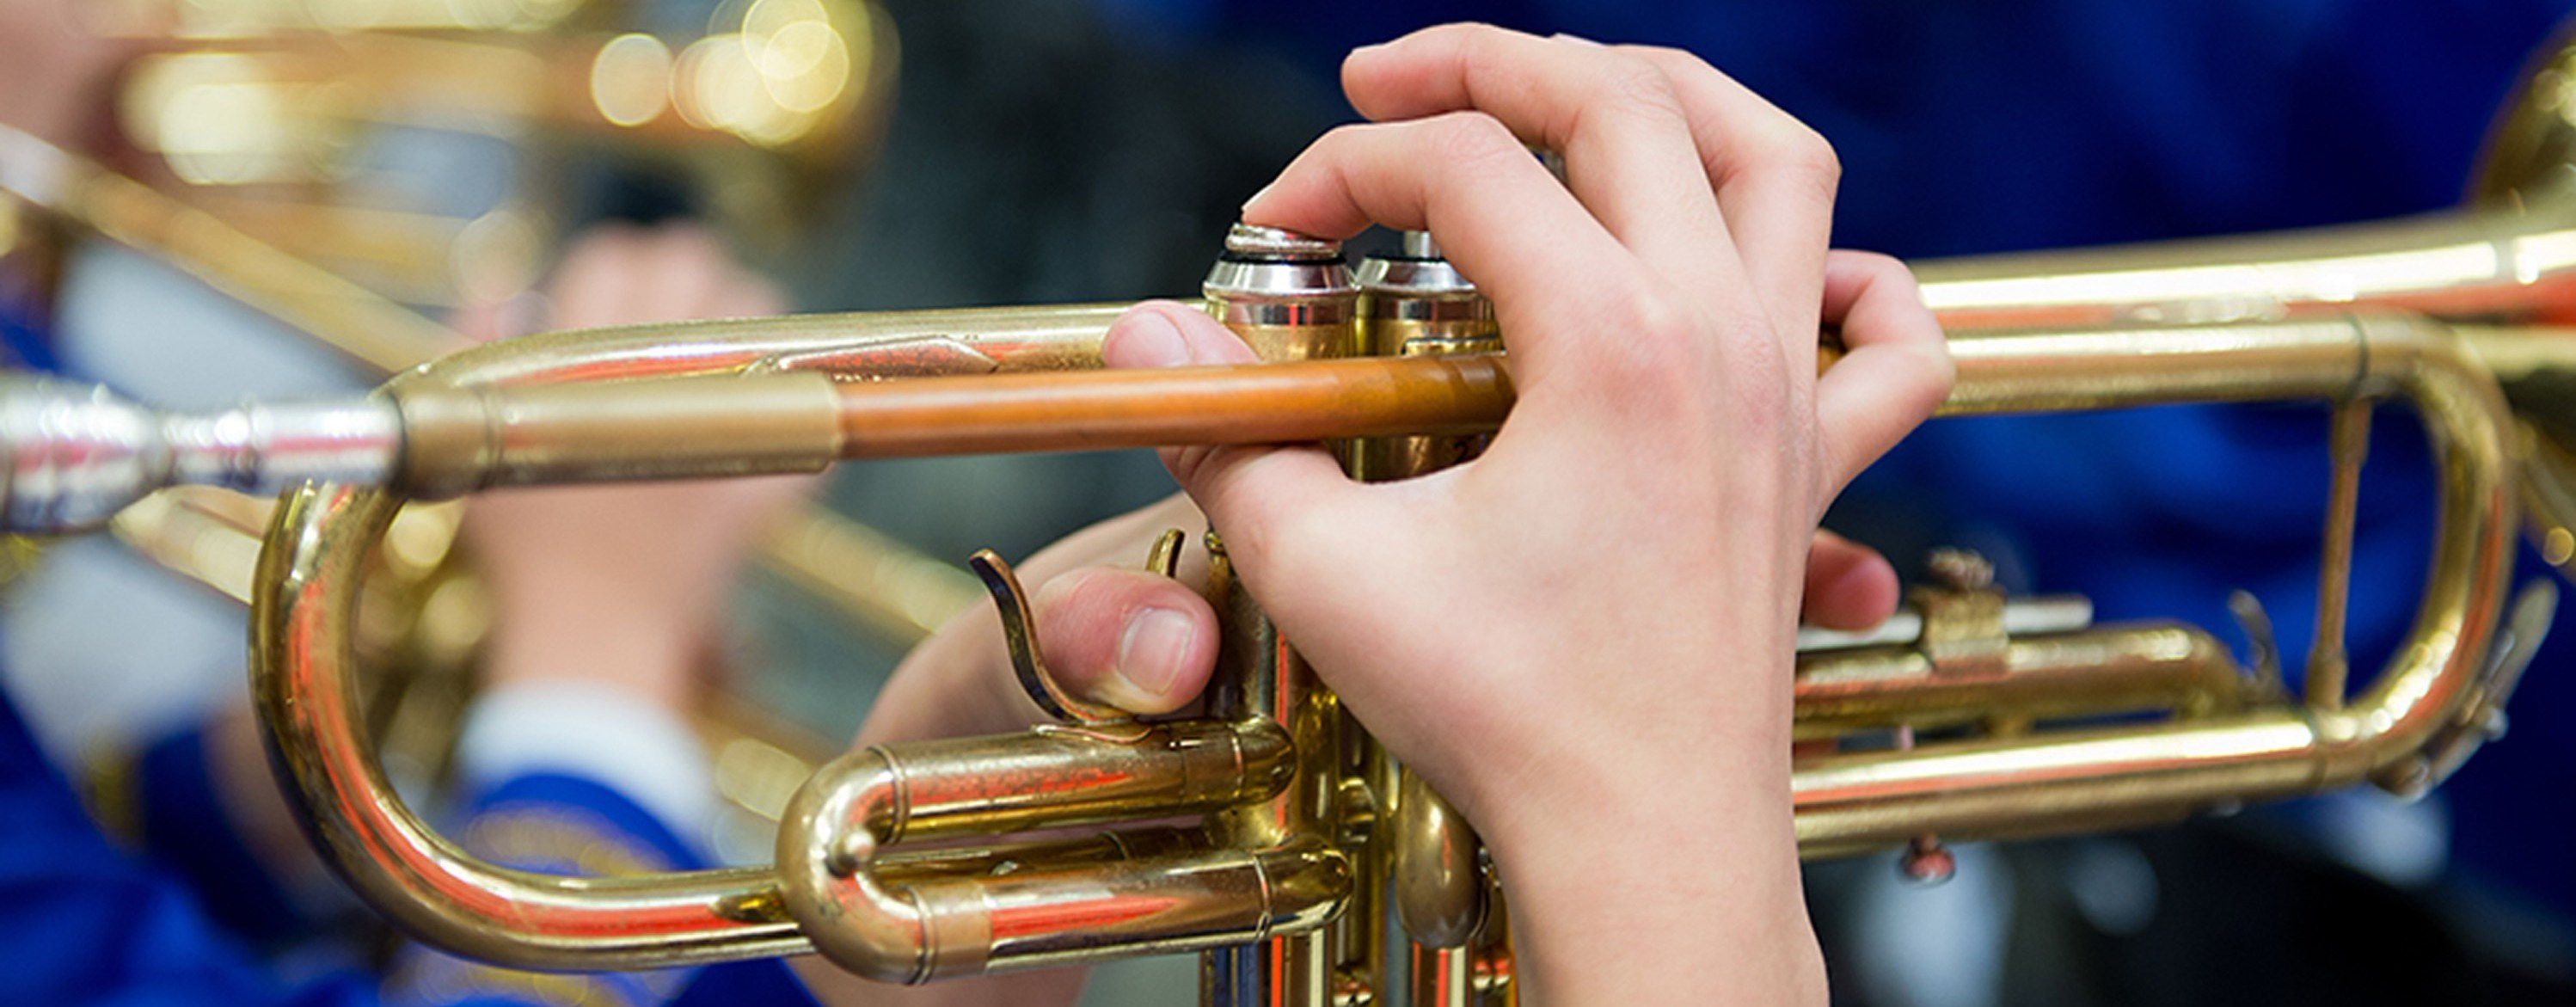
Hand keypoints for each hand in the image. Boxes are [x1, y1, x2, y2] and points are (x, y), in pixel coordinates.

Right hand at [460, 224, 812, 708]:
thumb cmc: (522, 545)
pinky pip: (804, 389)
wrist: (592, 627)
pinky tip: (756, 402)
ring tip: (712, 345)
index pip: (614, 257)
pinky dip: (786, 386)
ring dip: (736, 312)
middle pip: (692, 262)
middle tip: (665, 308)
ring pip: (758, 306)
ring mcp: (728, 413)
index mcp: (591, 354)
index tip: (605, 293)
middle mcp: (668, 370)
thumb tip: (501, 285)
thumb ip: (477, 348)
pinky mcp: (772, 461)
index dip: (609, 268)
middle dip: (677, 274)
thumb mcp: (477, 440)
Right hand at [1093, 26, 1948, 1004]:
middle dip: (1490, 62)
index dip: (1349, 167)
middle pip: (1625, 100)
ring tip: (1581, 92)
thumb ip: (1230, 441)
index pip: (1466, 168)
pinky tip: (1791, 272)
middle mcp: (1720, 337)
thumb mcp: (1329, 571)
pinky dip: (1856, 278)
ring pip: (1782, 162)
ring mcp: (1784, 393)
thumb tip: (1151, 335)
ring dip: (1678, 98)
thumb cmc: (1508, 719)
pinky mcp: (1814, 463)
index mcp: (1612, 343)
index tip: (1278, 228)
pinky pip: (1894, 339)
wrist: (1643, 843)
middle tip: (1388, 83)